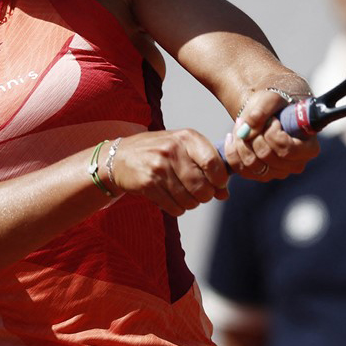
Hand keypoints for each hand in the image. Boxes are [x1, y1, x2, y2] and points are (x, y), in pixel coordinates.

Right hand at [107, 129, 229, 215]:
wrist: (121, 157)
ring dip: (190, 204)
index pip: (213, 162)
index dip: (219, 180)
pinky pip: (174, 207)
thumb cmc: (158, 152)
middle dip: (204, 196)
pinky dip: (177, 208)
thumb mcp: (183, 149)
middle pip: (202, 186)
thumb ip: (206, 167)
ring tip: (183, 195)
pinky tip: (170, 199)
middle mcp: (173, 150)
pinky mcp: (148, 183)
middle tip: (198, 193)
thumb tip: (224, 193)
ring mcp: (159, 167)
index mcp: (187, 137)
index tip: (217, 185)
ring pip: (189, 200)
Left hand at [225, 89, 319, 180]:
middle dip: (253, 136)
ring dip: (241, 142)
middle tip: (249, 120)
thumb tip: (246, 129)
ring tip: (241, 126)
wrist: (267, 114)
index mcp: (309, 149)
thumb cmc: (276, 107)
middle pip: (266, 156)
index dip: (272, 133)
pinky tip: (233, 137)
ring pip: (252, 164)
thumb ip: (261, 110)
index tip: (271, 119)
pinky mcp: (261, 176)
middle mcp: (296, 165)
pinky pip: (240, 169)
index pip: (286, 149)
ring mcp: (278, 173)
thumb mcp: (271, 100)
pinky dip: (232, 151)